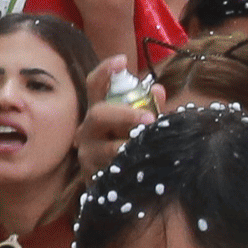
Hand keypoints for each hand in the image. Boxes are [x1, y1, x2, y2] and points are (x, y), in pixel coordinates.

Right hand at [77, 55, 156, 177]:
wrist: (117, 187)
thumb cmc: (129, 147)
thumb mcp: (138, 125)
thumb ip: (150, 107)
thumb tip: (159, 89)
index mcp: (98, 111)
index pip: (95, 85)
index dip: (105, 70)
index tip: (122, 60)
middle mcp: (88, 130)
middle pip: (99, 114)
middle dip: (124, 114)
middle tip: (149, 118)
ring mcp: (89, 154)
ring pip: (105, 146)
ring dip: (129, 145)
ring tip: (151, 146)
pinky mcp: (94, 177)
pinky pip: (112, 170)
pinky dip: (130, 166)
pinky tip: (143, 166)